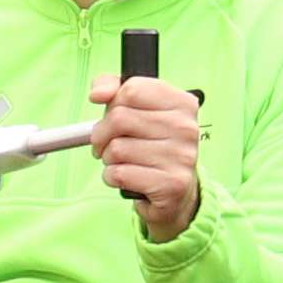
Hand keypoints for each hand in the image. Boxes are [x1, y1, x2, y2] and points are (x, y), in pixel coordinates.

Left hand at [91, 74, 205, 243]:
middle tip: (106, 144)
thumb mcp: (139, 111)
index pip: (132, 90)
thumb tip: (97, 93)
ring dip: (108, 158)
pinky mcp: (170, 184)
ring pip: (116, 148)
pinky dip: (111, 177)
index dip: (113, 104)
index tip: (113, 115)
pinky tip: (125, 178)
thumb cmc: (153, 147)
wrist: (176, 193)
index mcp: (182, 103)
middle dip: (101, 134)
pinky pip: (119, 174)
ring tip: (121, 162)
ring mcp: (181, 157)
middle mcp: (185, 128)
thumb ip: (114, 89)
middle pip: (119, 118)